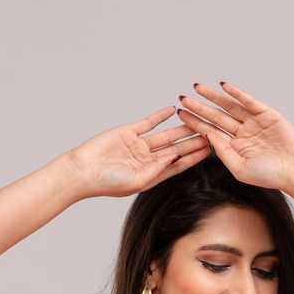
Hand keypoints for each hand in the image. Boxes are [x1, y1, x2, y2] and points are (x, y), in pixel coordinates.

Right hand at [66, 106, 209, 197]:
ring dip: (180, 128)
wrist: (83, 171)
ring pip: (165, 135)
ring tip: (197, 120)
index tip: (210, 150)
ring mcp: (139, 146)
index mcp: (152, 175)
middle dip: (193, 141)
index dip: (194, 157)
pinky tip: (172, 110)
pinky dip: (160, 116)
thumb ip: (158, 168)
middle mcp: (148, 160)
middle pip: (175, 148)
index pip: (178, 164)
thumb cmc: (107, 183)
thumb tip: (176, 155)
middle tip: (210, 132)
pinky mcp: (129, 133)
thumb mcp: (138, 181)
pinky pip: (148, 123)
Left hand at [176, 81, 293, 196]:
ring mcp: (254, 122)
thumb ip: (223, 152)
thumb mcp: (239, 168)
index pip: (210, 132)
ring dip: (213, 97)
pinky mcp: (266, 114)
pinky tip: (224, 87)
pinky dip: (237, 94)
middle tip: (182, 97)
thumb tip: (207, 136)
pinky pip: (248, 101)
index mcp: (234, 147)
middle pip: (216, 117)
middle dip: (199, 107)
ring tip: (197, 88)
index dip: (195, 123)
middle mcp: (242, 133)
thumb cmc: (270, 175)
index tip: (181, 114)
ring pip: (229, 106)